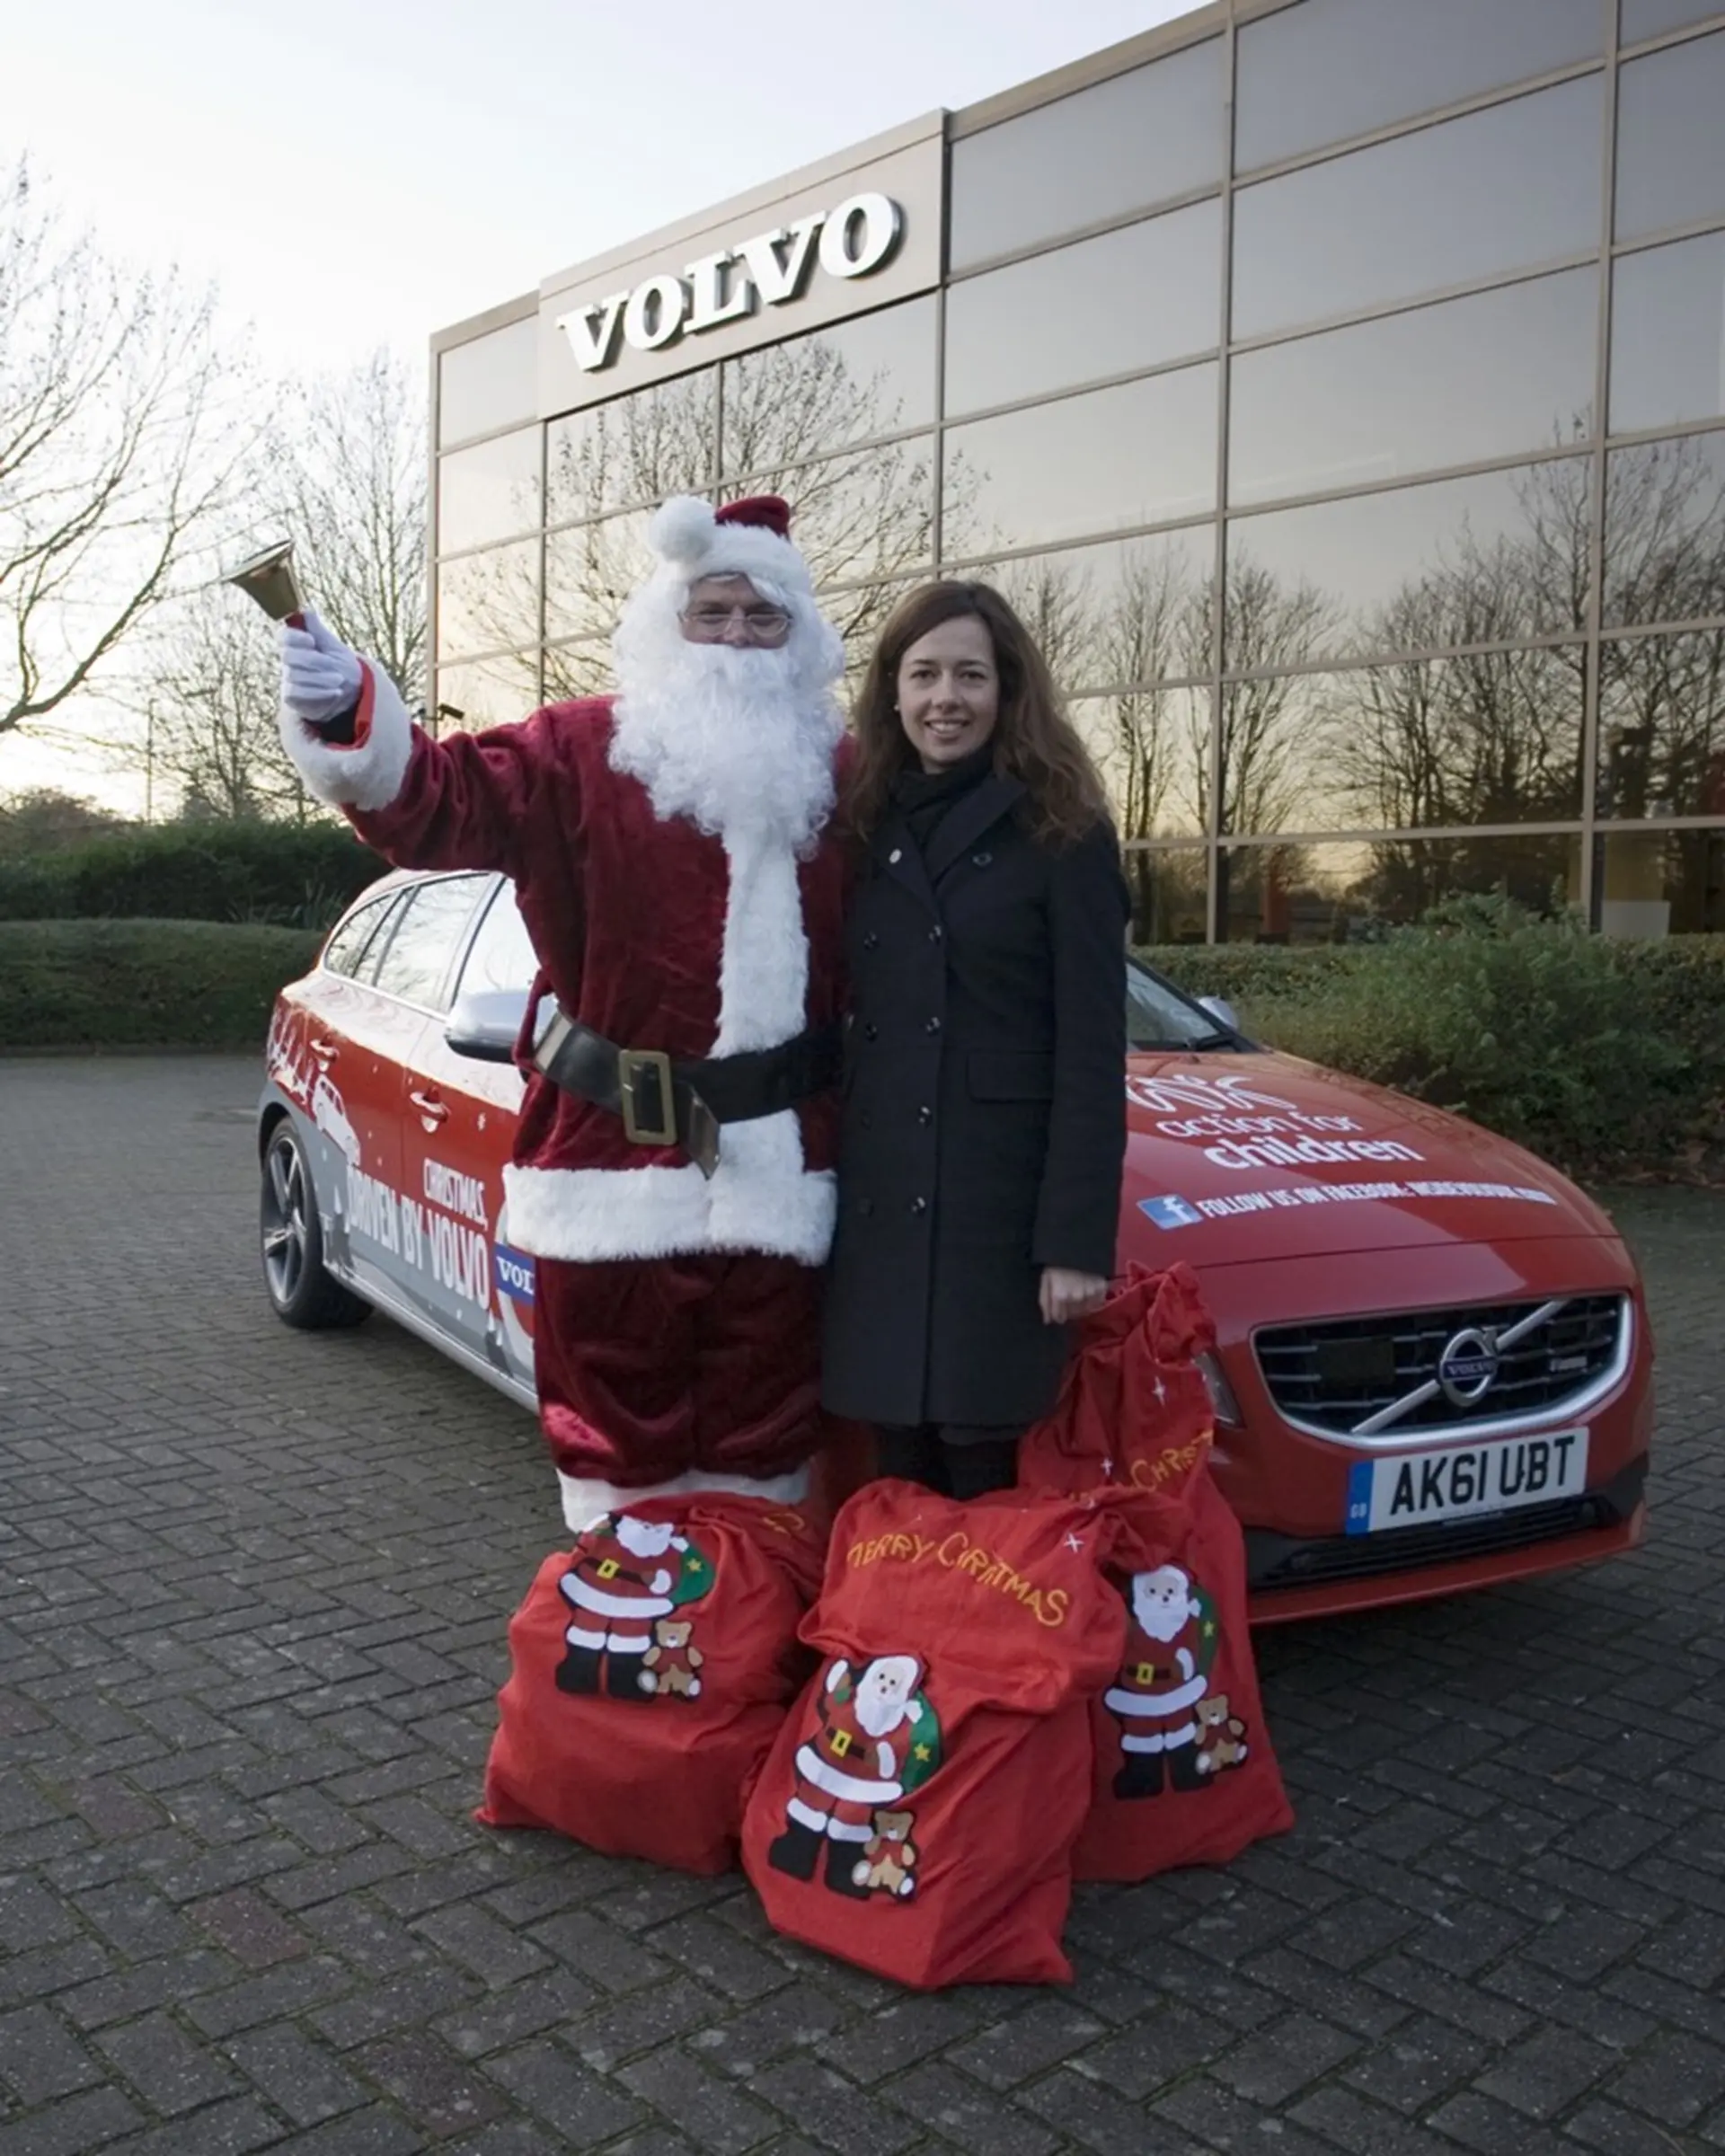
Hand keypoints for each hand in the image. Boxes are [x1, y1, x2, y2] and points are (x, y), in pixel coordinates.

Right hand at [280, 608, 362, 728]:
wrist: (350, 691)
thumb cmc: (340, 664)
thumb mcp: (333, 645)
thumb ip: (318, 630)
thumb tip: (305, 610)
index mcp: (296, 644)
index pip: (284, 636)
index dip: (294, 637)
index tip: (311, 640)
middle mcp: (289, 661)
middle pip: (288, 656)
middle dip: (312, 660)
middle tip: (331, 663)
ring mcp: (288, 678)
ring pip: (295, 675)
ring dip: (320, 678)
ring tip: (339, 679)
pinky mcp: (291, 696)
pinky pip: (297, 692)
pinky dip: (318, 692)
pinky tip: (335, 692)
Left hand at [1040, 1267, 1108, 1325]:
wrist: (1077, 1244)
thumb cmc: (1057, 1261)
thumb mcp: (1045, 1278)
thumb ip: (1044, 1301)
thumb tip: (1047, 1321)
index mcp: (1059, 1295)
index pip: (1058, 1317)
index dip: (1056, 1314)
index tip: (1057, 1310)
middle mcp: (1075, 1298)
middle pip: (1071, 1314)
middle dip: (1067, 1309)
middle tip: (1066, 1298)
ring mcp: (1090, 1293)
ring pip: (1085, 1310)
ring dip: (1080, 1306)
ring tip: (1076, 1294)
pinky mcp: (1102, 1288)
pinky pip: (1097, 1303)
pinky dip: (1092, 1300)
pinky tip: (1087, 1292)